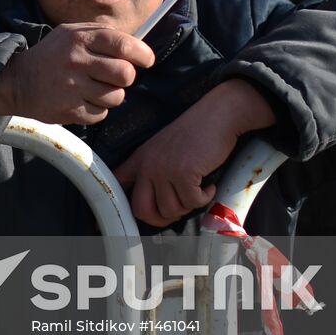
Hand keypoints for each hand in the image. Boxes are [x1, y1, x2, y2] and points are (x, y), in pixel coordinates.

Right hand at [0, 24, 154, 124]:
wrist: (17, 81)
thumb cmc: (52, 55)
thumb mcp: (70, 33)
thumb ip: (100, 34)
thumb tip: (135, 44)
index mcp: (80, 38)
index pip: (123, 44)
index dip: (142, 54)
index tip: (147, 60)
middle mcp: (77, 61)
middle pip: (125, 74)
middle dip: (126, 78)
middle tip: (115, 77)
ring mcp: (73, 87)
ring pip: (116, 97)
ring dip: (111, 95)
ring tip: (95, 89)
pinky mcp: (70, 110)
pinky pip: (101, 114)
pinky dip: (96, 110)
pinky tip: (82, 100)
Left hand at [114, 79, 274, 226]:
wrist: (218, 114)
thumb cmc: (197, 132)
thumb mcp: (164, 148)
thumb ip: (155, 170)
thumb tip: (157, 204)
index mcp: (140, 158)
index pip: (117, 183)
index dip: (119, 204)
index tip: (120, 219)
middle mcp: (147, 164)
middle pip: (141, 210)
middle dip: (161, 218)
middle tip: (177, 211)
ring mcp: (164, 169)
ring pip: (170, 210)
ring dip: (188, 206)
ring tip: (197, 190)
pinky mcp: (183, 173)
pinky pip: (192, 202)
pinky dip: (205, 198)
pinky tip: (208, 185)